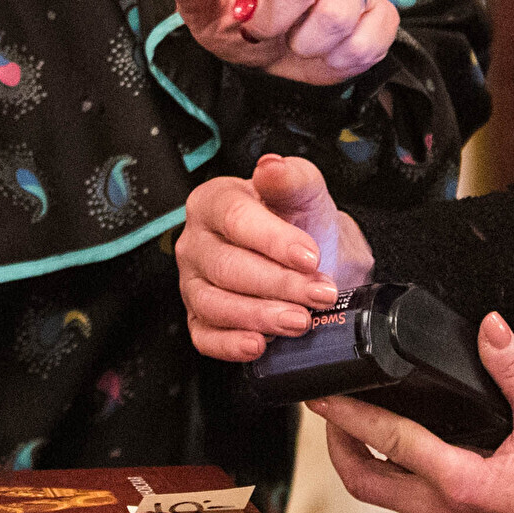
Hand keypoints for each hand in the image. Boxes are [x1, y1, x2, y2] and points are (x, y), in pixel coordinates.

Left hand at [157, 0, 399, 85]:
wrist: (275, 53)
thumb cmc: (240, 23)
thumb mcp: (205, 9)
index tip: (240, 14)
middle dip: (277, 21)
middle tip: (264, 33)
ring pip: (341, 11)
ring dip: (309, 43)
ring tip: (298, 43)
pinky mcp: (381, 11)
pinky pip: (372, 36)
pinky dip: (344, 58)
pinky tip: (327, 55)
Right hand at [178, 155, 374, 361]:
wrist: (312, 258)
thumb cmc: (300, 220)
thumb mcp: (306, 191)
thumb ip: (291, 177)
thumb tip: (272, 167)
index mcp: (214, 202)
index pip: (235, 219)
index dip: (273, 240)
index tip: (310, 256)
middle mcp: (197, 242)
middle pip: (227, 267)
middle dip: (278, 284)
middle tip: (318, 294)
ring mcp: (194, 282)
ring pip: (214, 304)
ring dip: (260, 317)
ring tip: (299, 320)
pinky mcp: (199, 318)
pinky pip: (204, 336)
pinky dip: (230, 345)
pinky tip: (258, 344)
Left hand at [312, 313, 513, 512]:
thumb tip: (490, 328)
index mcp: (463, 483)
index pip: (388, 441)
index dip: (347, 416)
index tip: (321, 397)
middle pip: (364, 483)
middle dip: (338, 447)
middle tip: (330, 414)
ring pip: (387, 501)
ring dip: (372, 466)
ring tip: (368, 429)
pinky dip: (404, 487)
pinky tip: (416, 463)